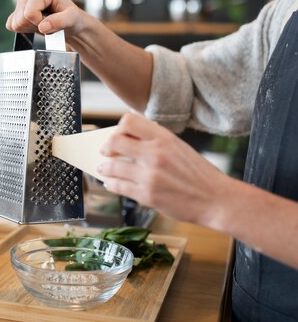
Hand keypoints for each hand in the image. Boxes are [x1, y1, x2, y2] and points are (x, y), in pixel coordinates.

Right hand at [6, 0, 88, 35]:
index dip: (40, 22)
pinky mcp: (16, 10)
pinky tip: (35, 24)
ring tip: (43, 22)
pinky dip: (24, 29)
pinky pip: (12, 26)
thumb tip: (43, 26)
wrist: (69, 23)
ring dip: (30, 28)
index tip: (51, 20)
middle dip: (35, 25)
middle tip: (48, 22)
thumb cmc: (72, 18)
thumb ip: (59, 21)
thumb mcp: (72, 19)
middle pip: (21, 19)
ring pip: (16, 24)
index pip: (29, 13)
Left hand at [97, 113, 231, 225]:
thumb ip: (156, 142)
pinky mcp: (147, 195)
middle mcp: (155, 154)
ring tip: (104, 169)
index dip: (119, 128)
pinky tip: (111, 183)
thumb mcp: (180, 148)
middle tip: (104, 152)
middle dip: (106, 147)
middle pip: (114, 142)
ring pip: (112, 167)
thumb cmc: (199, 174)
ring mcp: (149, 175)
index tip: (117, 135)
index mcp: (165, 138)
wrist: (217, 200)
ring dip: (105, 168)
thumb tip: (128, 139)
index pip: (129, 121)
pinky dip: (111, 184)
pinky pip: (118, 186)